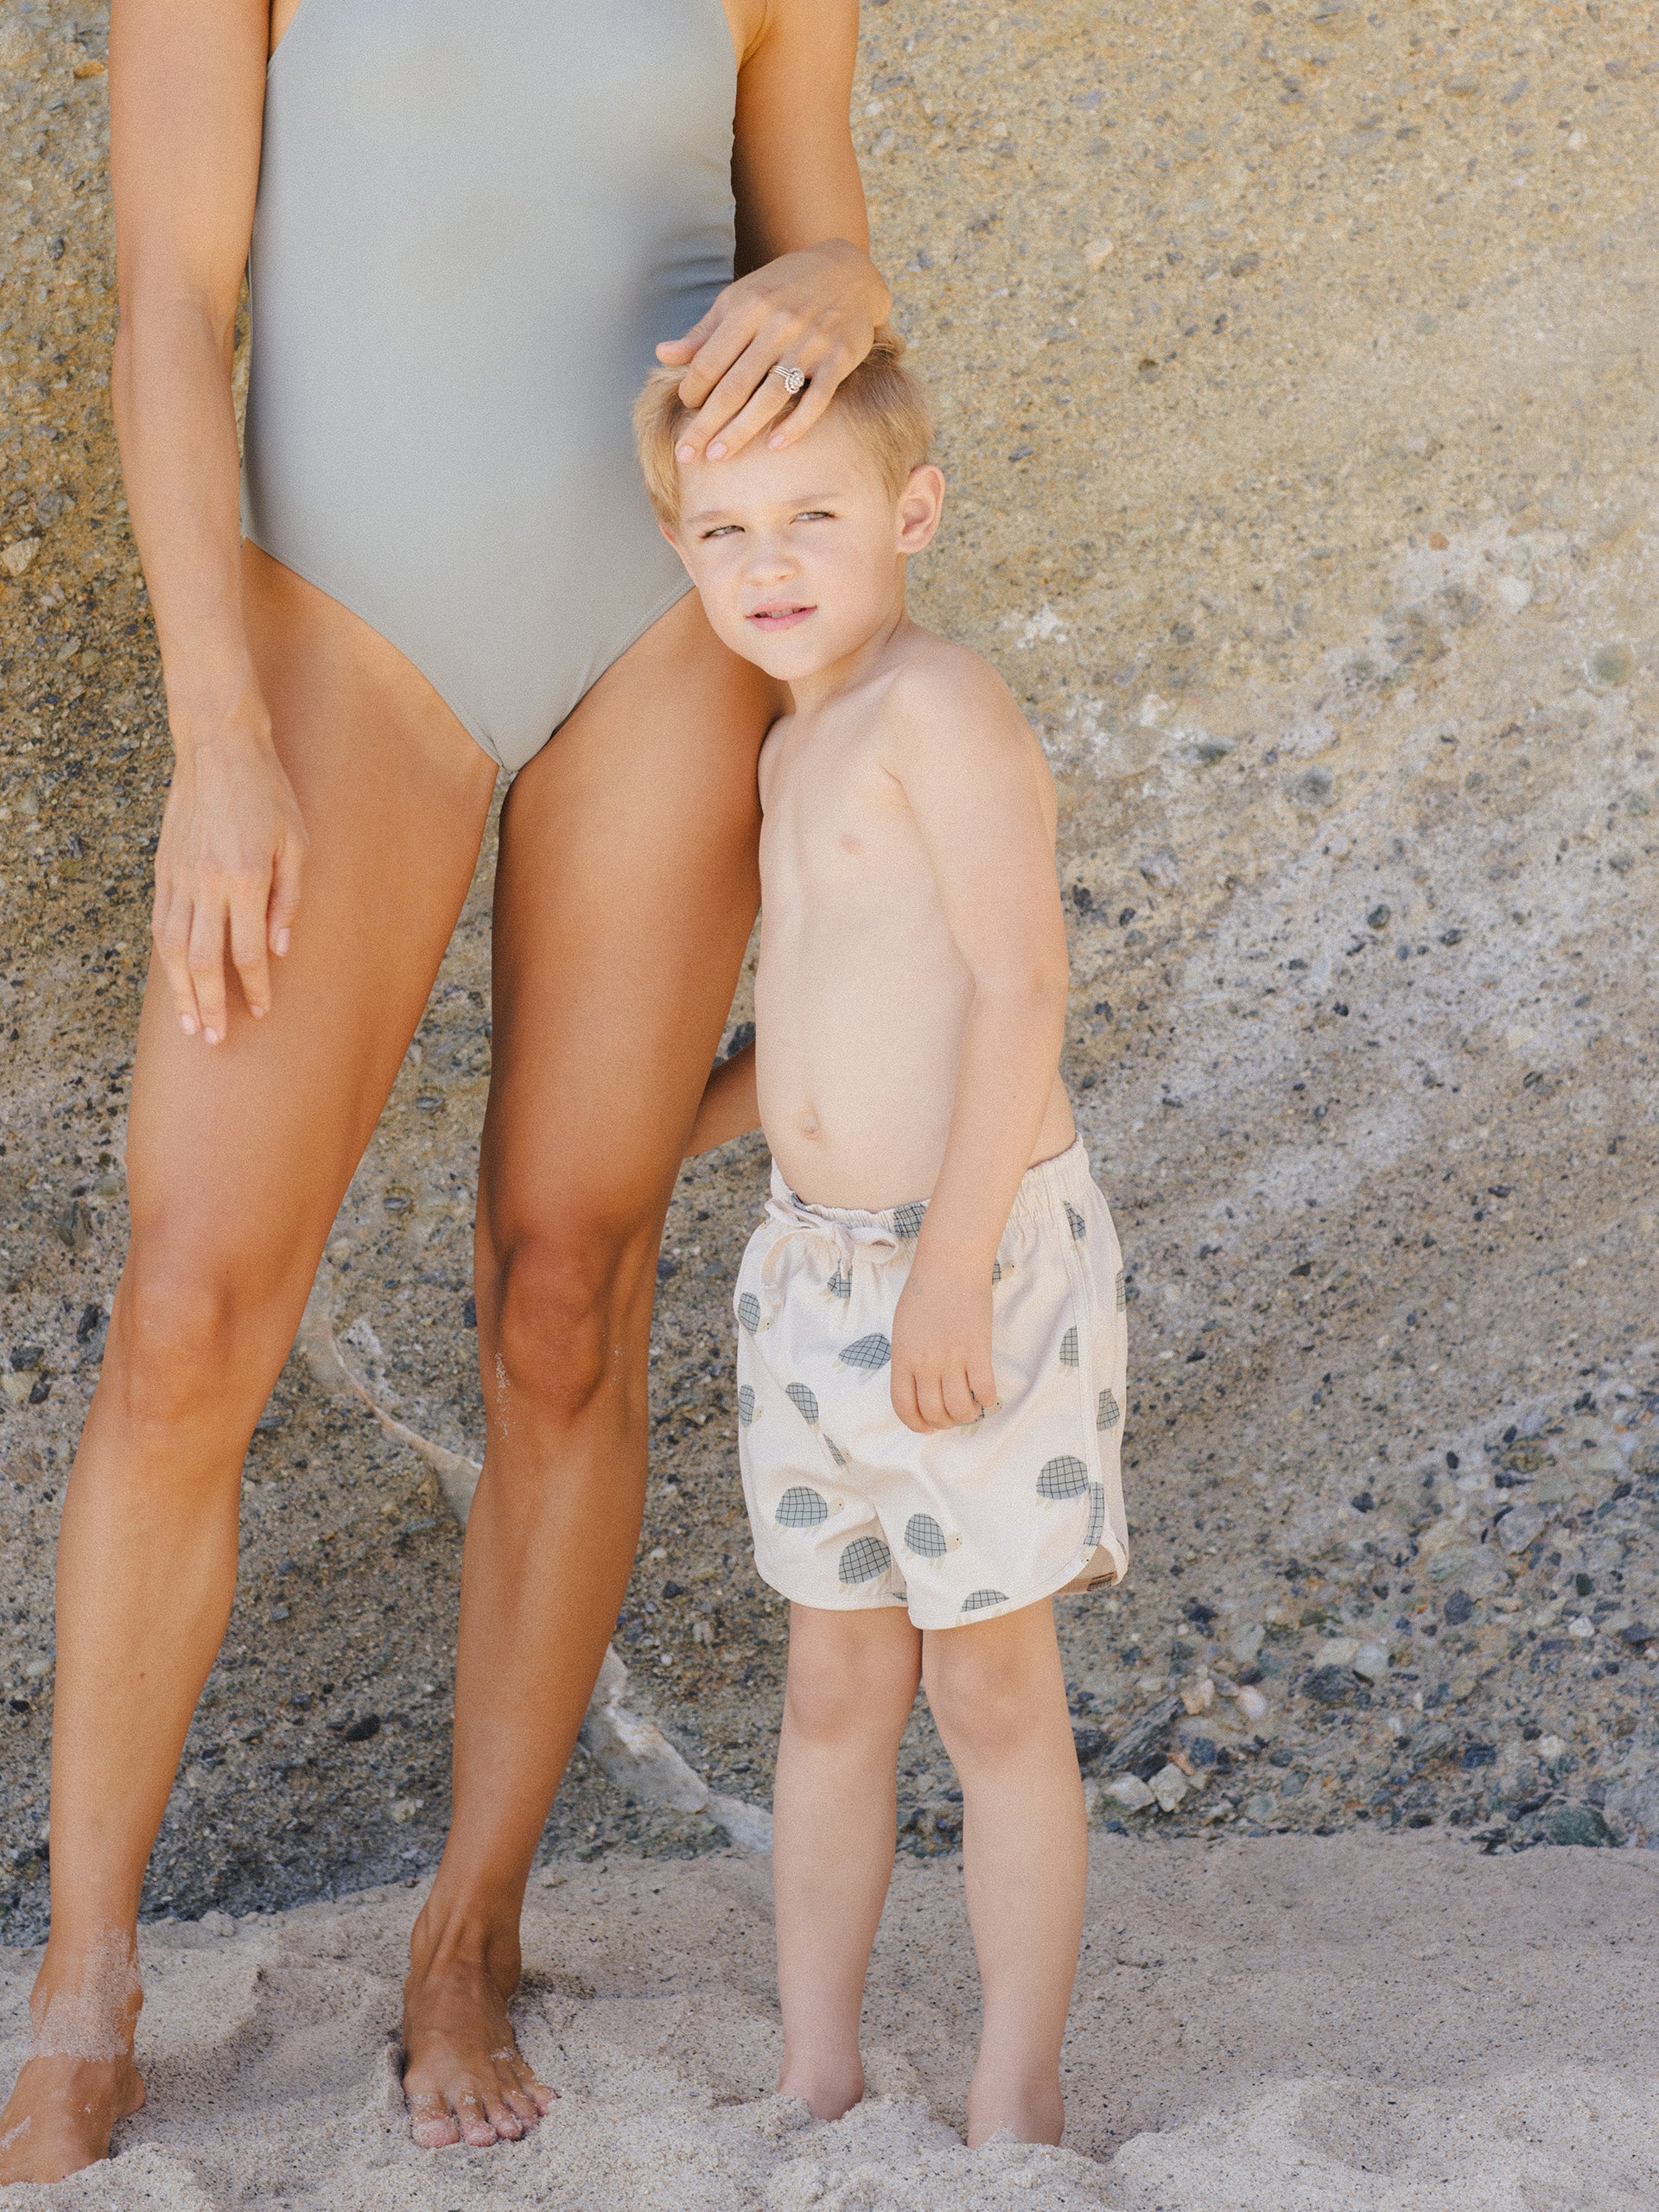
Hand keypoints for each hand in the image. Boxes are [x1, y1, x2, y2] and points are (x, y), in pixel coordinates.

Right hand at [151, 685, 306, 1043]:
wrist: (218, 750)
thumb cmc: (268, 796)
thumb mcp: (296, 844)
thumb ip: (289, 900)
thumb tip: (281, 951)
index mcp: (244, 879)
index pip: (247, 952)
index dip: (256, 988)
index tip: (262, 1013)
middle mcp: (206, 884)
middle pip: (203, 961)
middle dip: (209, 1005)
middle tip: (213, 1039)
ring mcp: (178, 877)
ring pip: (173, 948)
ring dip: (181, 990)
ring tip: (188, 1023)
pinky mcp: (163, 869)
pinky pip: (160, 924)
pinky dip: (165, 958)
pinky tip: (174, 979)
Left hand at [655, 238, 891, 463]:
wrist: (849, 271)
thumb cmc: (785, 288)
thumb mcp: (741, 297)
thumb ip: (705, 331)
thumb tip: (662, 354)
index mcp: (748, 306)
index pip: (710, 358)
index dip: (692, 388)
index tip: (685, 408)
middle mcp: (778, 325)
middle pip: (734, 385)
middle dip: (706, 423)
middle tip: (686, 453)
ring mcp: (810, 343)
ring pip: (770, 397)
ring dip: (741, 431)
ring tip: (717, 456)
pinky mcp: (839, 359)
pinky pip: (816, 399)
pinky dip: (795, 424)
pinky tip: (774, 445)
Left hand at [891, 1262, 997, 1433]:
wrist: (949, 1266)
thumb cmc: (924, 1293)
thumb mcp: (902, 1330)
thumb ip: (907, 1359)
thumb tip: (917, 1388)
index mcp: (903, 1358)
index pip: (904, 1407)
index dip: (916, 1424)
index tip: (927, 1427)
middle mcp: (925, 1363)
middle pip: (934, 1412)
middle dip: (944, 1423)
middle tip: (952, 1416)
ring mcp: (952, 1358)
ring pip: (959, 1408)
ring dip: (966, 1416)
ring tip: (970, 1408)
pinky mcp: (978, 1351)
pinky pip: (984, 1390)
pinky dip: (987, 1400)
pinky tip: (986, 1394)